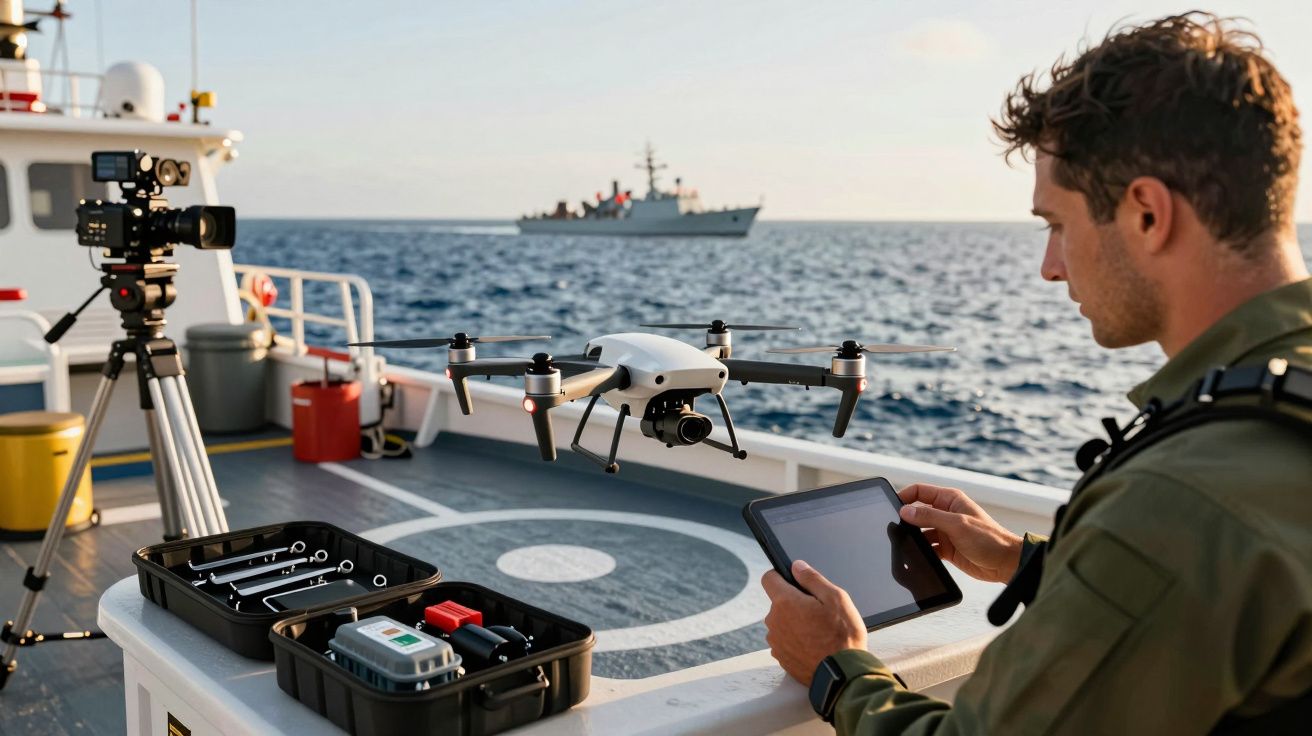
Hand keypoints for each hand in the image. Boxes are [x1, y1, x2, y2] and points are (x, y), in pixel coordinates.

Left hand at [762, 560, 866, 685]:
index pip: (769, 578)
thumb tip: (797, 566)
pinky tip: (815, 645)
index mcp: (785, 602)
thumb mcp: (836, 598)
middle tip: (818, 612)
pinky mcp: (781, 657)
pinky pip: (786, 641)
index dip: (781, 576)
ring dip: (795, 623)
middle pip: (778, 602)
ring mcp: (776, 641)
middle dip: (795, 603)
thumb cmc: (843, 636)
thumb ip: (812, 578)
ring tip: (819, 632)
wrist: (842, 675)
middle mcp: (774, 621)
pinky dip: (797, 640)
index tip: (794, 581)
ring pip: (782, 623)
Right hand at [897, 482, 1022, 583]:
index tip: (892, 506)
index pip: (920, 491)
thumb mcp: (957, 524)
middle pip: (917, 513)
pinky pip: (928, 548)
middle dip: (906, 520)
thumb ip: (929, 517)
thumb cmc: (990, 539)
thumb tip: (905, 511)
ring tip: (905, 545)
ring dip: (914, 539)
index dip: (905, 497)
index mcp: (950, 500)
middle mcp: (946, 514)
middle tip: (894, 528)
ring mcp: (945, 532)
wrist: (1006, 564)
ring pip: (921, 532)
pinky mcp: (946, 549)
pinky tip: (916, 557)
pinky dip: (922, 552)